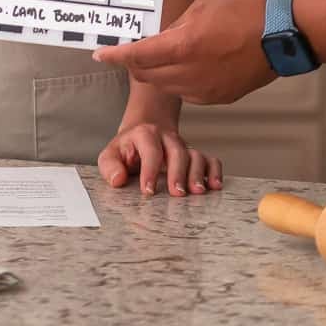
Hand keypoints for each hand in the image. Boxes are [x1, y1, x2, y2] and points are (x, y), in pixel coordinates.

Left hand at [93, 0, 275, 104]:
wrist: (280, 35)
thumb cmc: (242, 12)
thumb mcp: (200, 8)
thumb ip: (175, 25)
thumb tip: (160, 37)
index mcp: (183, 46)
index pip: (138, 56)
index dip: (116, 55)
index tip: (101, 53)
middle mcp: (190, 73)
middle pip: (147, 75)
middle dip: (135, 65)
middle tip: (132, 52)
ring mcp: (205, 89)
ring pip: (167, 86)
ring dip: (158, 73)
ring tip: (165, 55)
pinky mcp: (218, 98)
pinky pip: (188, 92)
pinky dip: (180, 80)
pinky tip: (189, 65)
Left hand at [99, 120, 222, 196]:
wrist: (143, 131)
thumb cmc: (127, 150)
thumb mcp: (111, 154)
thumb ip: (110, 166)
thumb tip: (117, 180)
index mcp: (144, 134)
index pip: (150, 149)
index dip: (150, 169)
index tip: (148, 191)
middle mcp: (166, 138)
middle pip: (177, 151)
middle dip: (178, 173)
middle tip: (177, 194)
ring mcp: (182, 146)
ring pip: (195, 155)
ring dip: (198, 173)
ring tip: (198, 192)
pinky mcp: (194, 155)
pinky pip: (210, 159)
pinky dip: (215, 171)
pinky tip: (215, 186)